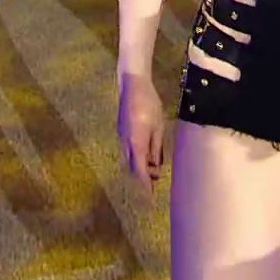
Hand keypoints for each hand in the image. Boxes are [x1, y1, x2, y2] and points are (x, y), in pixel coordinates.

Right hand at [116, 72, 165, 189]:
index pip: (139, 168)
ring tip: (153, 169)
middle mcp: (125, 142)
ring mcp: (121, 136)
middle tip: (155, 182)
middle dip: (142, 176)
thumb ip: (156, 147)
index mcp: (136, 141)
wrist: (132, 85)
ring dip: (140, 166)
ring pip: (129, 158)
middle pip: (132, 166)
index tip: (150, 194)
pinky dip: (136, 156)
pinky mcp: (121, 130)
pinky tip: (147, 154)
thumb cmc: (149, 103)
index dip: (145, 183)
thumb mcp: (158, 126)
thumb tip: (155, 166)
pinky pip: (128, 149)